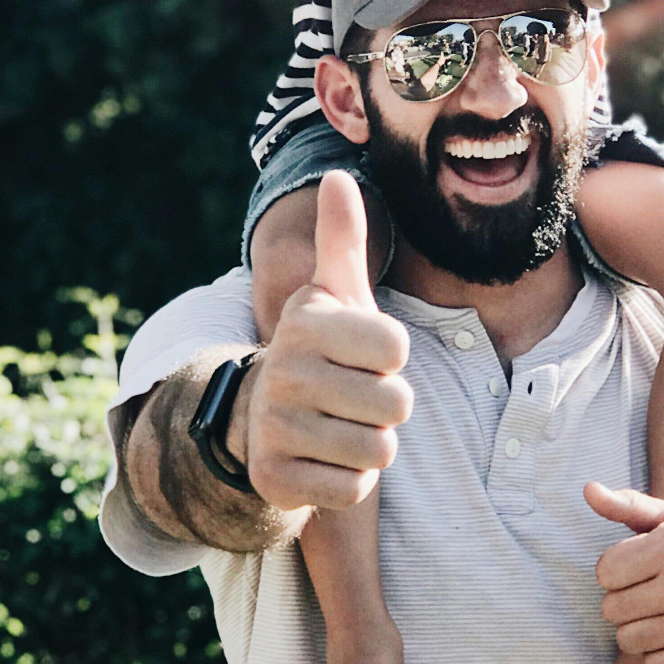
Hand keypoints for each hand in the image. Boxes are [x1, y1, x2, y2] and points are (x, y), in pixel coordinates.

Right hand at [241, 172, 413, 510]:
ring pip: (379, 450)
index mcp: (306, 323)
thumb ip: (344, 237)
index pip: (397, 348)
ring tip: (341, 425)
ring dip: (372, 444)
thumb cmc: (324, 350)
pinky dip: (350, 480)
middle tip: (353, 396)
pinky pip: (355, 489)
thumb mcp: (334, 293)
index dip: (391, 357)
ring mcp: (275, 428)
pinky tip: (325, 459)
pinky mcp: (275, 480)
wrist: (266, 418)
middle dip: (387, 406)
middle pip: (396, 404)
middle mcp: (283, 371)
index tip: (362, 355)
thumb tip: (338, 174)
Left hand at [586, 481, 663, 663]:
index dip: (614, 572)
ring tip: (655, 616)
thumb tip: (588, 491)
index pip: (605, 571)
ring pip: (628, 639)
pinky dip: (658, 653)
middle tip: (644, 595)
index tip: (633, 570)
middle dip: (621, 602)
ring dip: (635, 630)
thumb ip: (628, 506)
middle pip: (611, 608)